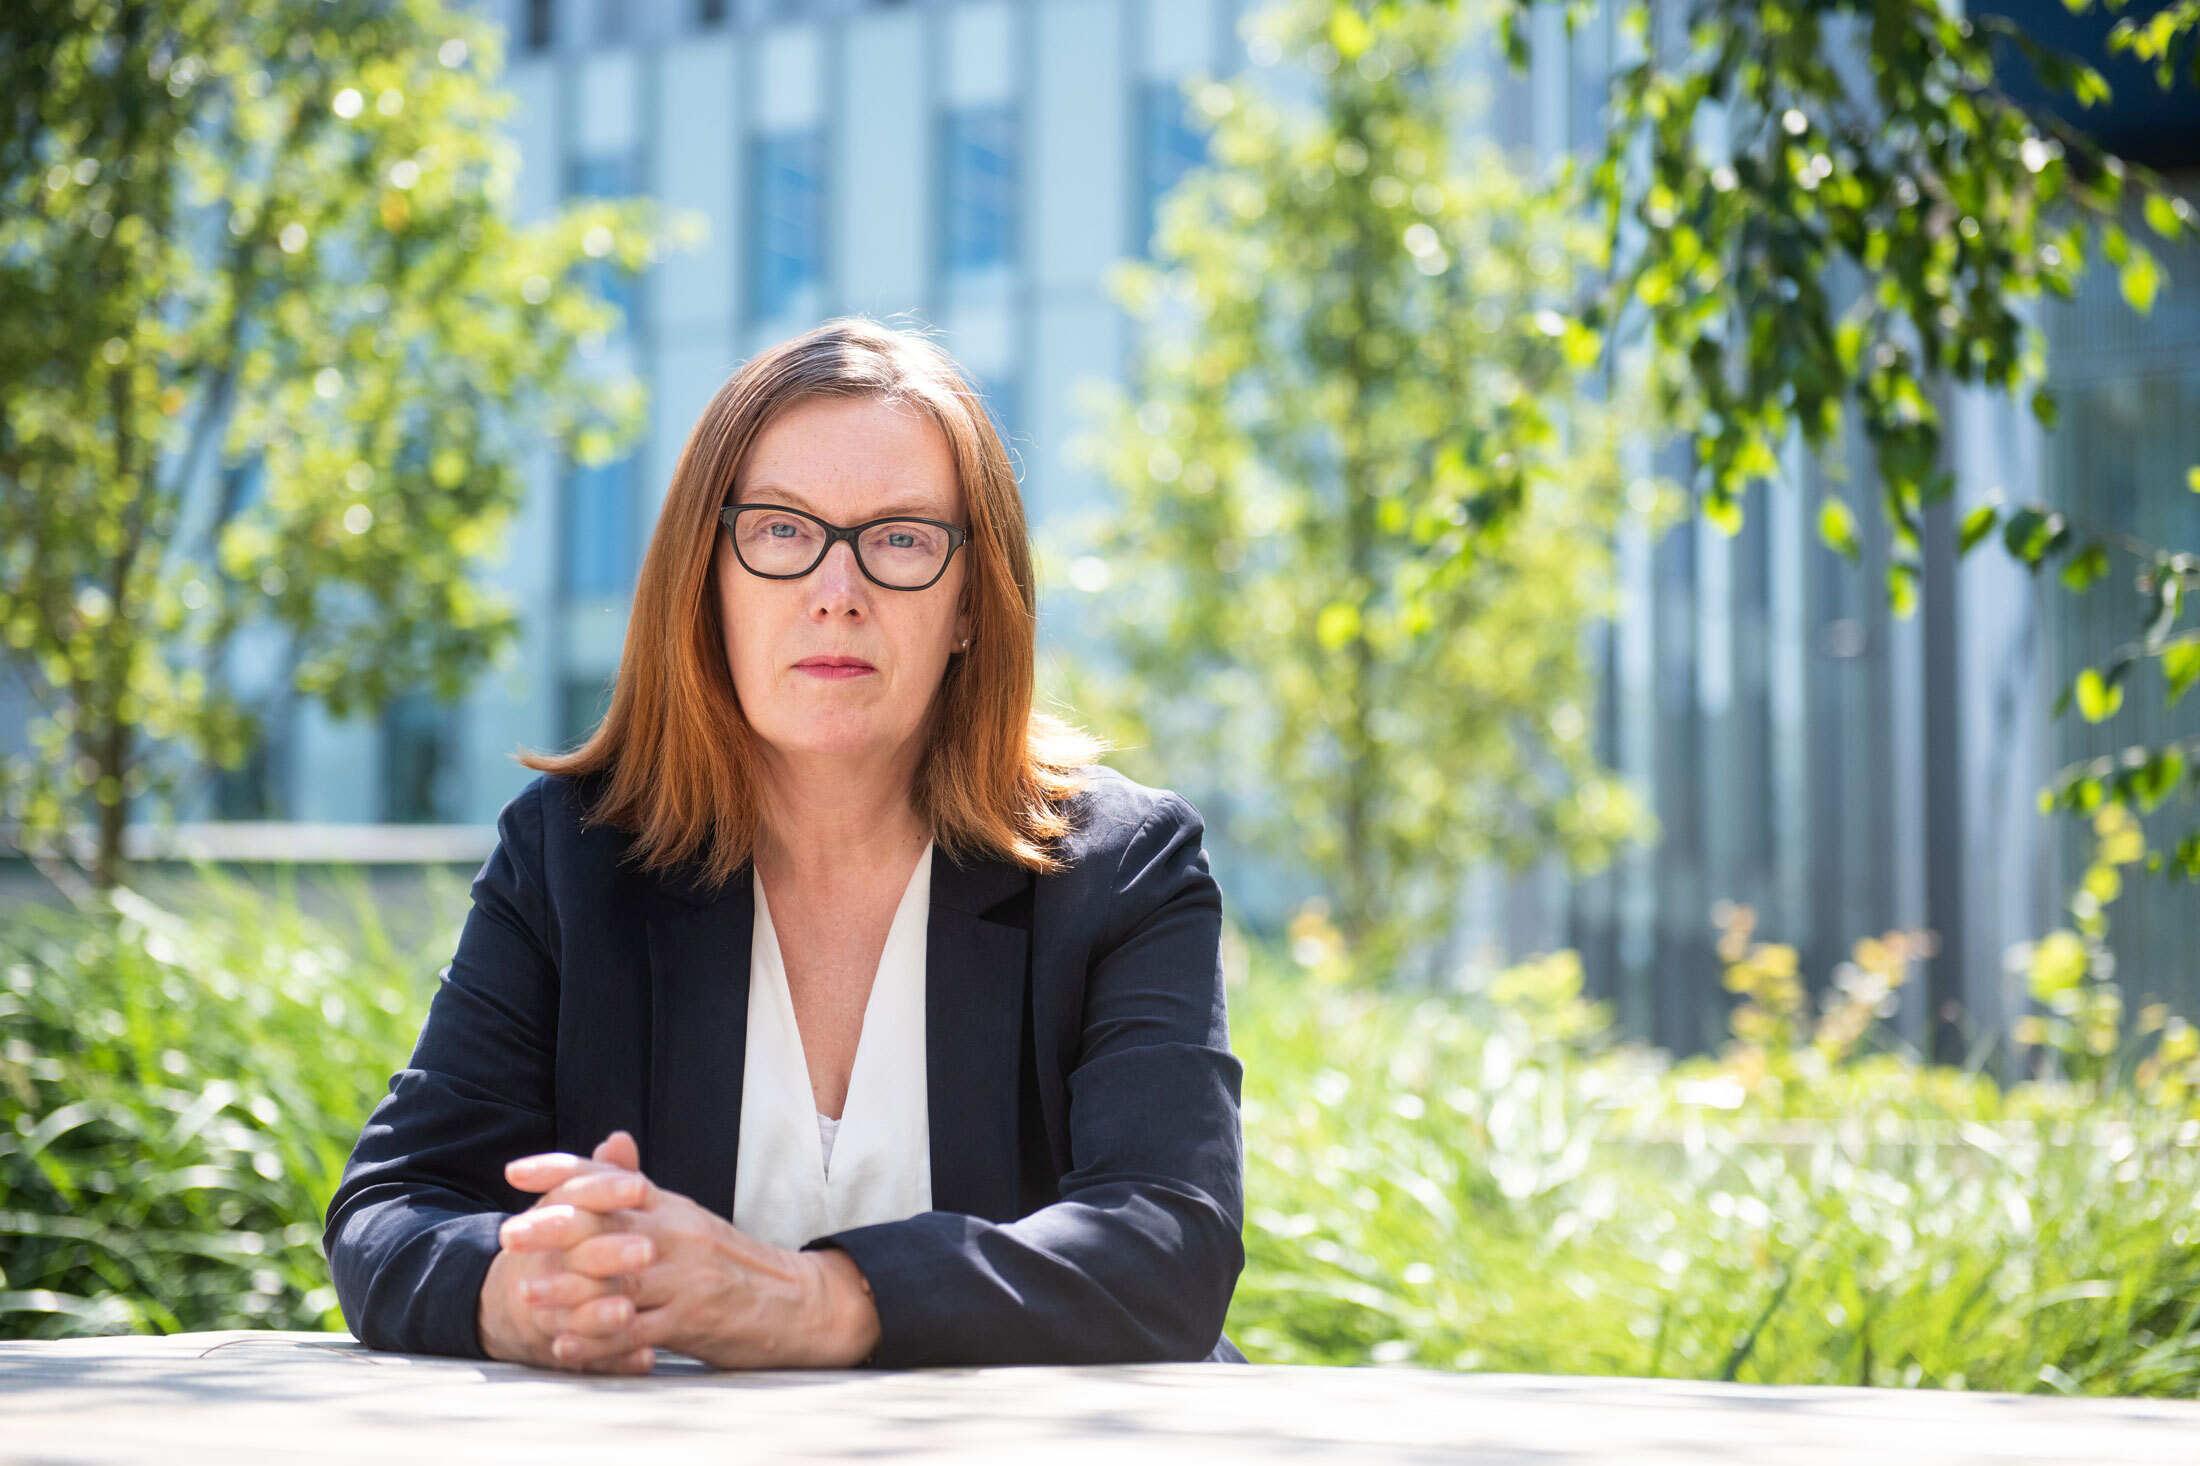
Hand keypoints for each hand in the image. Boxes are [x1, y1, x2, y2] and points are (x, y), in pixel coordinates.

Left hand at [492, 1132, 881, 1371]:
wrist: (797, 1302)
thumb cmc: (731, 1265)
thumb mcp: (688, 1220)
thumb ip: (642, 1193)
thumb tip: (606, 1147)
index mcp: (670, 1206)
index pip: (610, 1177)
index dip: (562, 1171)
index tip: (516, 1172)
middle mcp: (676, 1235)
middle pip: (607, 1224)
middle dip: (553, 1229)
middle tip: (509, 1235)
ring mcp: (685, 1279)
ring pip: (619, 1280)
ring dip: (568, 1289)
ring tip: (527, 1293)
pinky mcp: (693, 1321)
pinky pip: (638, 1331)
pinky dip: (598, 1339)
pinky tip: (567, 1345)